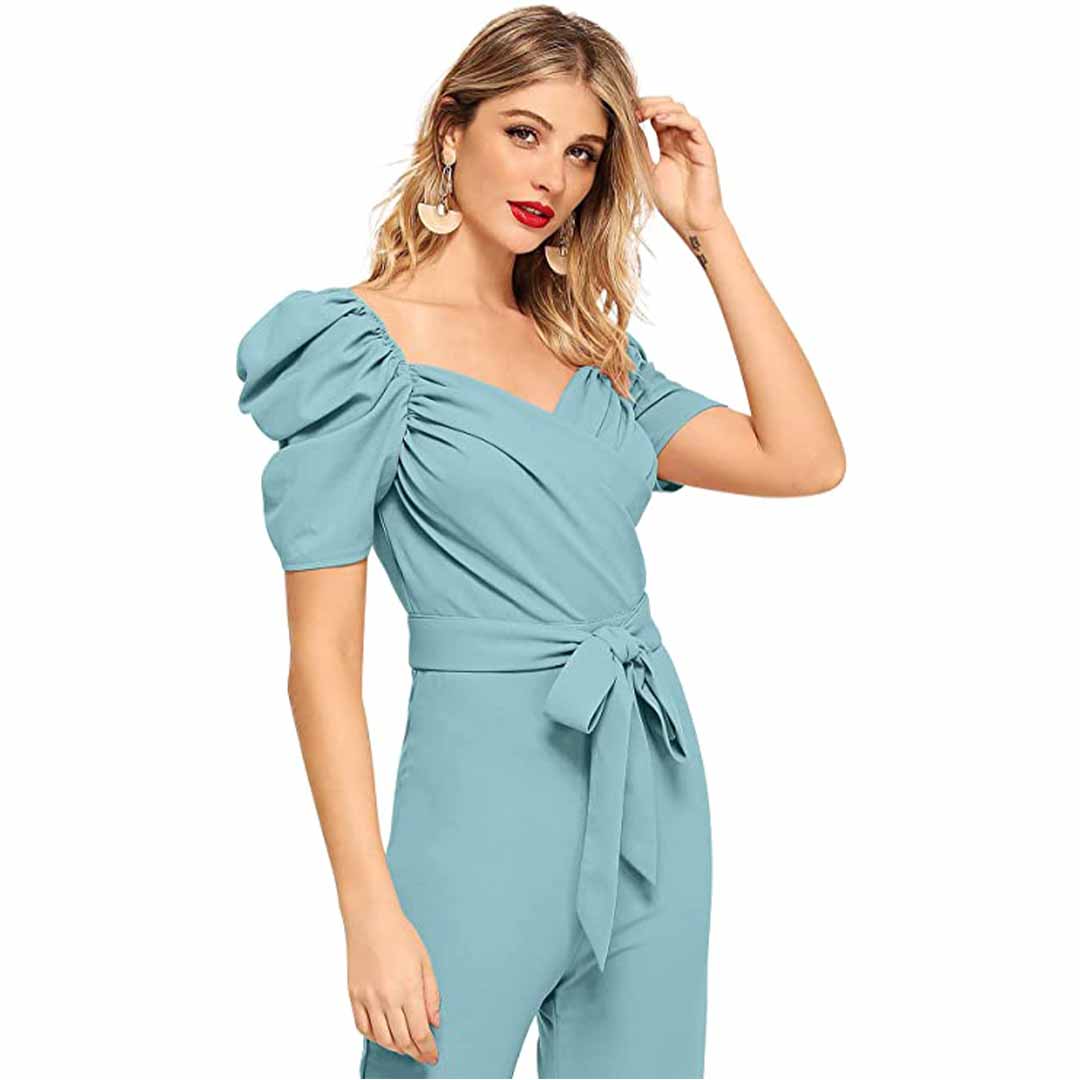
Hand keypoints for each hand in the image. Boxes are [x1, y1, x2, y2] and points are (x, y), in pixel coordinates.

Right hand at [345, 900, 440, 1066]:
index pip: (419, 1032)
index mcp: (408, 989)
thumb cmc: (400, 935)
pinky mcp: (353, 995)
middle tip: (422, 1055)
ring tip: (406, 1047)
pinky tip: (384, 1036)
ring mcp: (367, 998)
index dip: (427, 1049)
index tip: (432, 1055)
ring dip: (396, 1047)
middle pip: (402, 1040)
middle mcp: (387, 998)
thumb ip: (431, 994)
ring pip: (382, 1038)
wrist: (371, 919)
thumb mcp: (425, 961)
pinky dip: (375, 1037)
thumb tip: (434, 1021)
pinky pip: (362, 1027)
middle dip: (415, 1052)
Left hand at [635, 96, 725, 235]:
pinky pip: (692, 125)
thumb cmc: (673, 203)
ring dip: (660, 107)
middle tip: (631, 108)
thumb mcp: (647, 173)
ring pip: (680, 111)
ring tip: (642, 112)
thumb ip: (640, 152)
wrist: (692, 223)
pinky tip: (660, 119)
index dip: (641, 110)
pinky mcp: (704, 149)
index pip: (655, 116)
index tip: (623, 111)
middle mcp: (681, 140)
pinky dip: (676, 118)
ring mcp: (693, 143)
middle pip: (667, 107)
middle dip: (648, 104)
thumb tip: (625, 130)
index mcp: (668, 144)